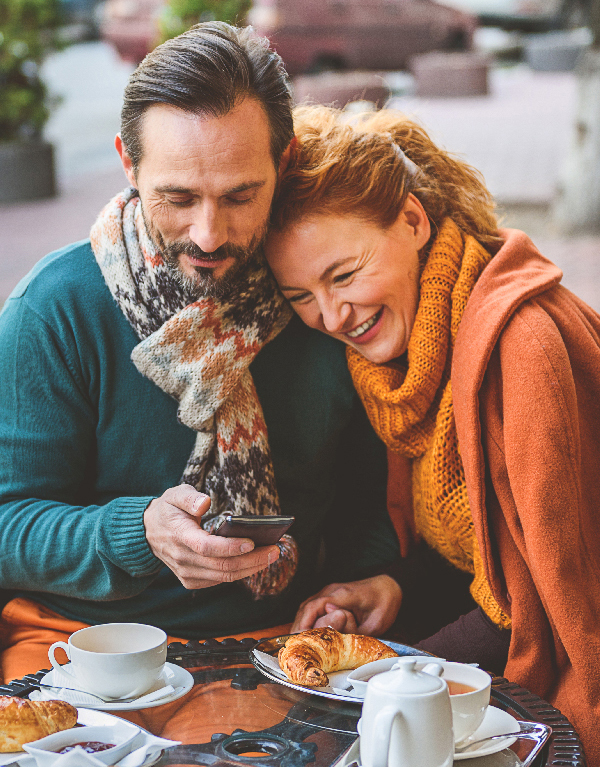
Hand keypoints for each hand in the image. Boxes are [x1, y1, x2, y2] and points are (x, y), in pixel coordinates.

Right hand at [143, 484, 279, 589]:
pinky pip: (219, 580)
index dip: (231, 547)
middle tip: (275, 550)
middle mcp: (183, 559)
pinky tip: (255, 562)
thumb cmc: (168, 510)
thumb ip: (190, 497)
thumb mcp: (175, 494)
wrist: (148, 532)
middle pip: (222, 566)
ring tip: (271, 555)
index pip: (207, 547)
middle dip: (252, 560)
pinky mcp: (191, 580)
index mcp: (180, 536)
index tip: (252, 542)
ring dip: (251, 569)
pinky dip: (240, 573)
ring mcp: (186, 573)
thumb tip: (205, 503)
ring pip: (224, 577)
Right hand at [291, 575, 401, 635]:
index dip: (303, 624)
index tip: (298, 640)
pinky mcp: (329, 596)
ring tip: (299, 643)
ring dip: (300, 624)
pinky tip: (306, 633)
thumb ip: (353, 630)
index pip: (314, 607)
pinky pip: (312, 607)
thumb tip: (332, 633)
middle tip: (296, 647)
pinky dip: (306, 620)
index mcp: (342, 595)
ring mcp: (329, 591)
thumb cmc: (383, 604)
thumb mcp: (374, 624)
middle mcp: (331, 591)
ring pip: (306, 607)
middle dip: (298, 627)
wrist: (388, 587)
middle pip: (305, 608)